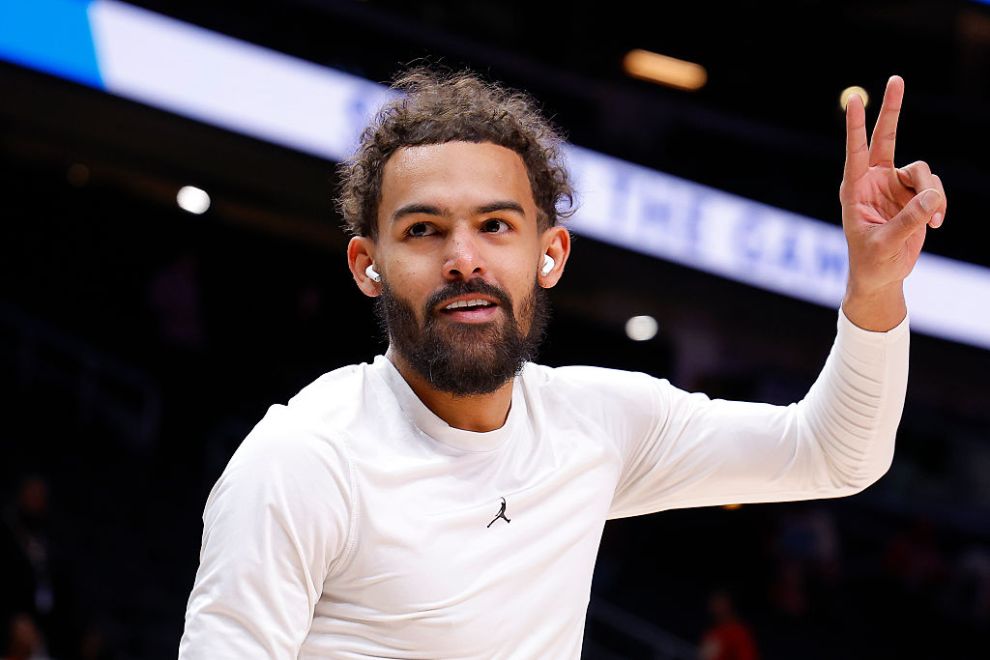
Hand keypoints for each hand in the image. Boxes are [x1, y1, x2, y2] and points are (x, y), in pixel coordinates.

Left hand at [839, 75, 946, 329]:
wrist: (882, 275)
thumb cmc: (871, 261)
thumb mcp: (886, 243)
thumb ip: (909, 219)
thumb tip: (932, 199)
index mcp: (855, 189)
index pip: (855, 151)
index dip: (856, 126)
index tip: (854, 101)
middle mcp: (874, 181)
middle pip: (886, 137)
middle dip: (892, 109)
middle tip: (896, 78)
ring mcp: (895, 185)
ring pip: (923, 172)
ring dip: (931, 194)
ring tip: (931, 220)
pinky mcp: (913, 195)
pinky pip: (934, 188)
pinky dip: (938, 205)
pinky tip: (935, 224)